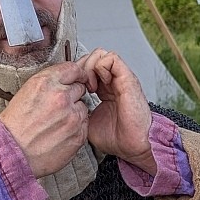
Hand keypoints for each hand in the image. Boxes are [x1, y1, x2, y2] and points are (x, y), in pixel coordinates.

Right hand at [0, 61, 89, 177]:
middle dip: (72, 96)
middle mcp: (61, 97)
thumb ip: (49, 83)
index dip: (76, 74)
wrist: (11, 152)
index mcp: (46, 83)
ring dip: (74, 113)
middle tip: (57, 108)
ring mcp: (72, 117)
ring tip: (56, 124)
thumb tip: (66, 79)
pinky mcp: (78, 135)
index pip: (73, 69)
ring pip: (83, 108)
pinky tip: (59, 134)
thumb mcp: (26, 93)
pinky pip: (84, 126)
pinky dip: (75, 129)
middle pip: (80, 88)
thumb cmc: (15, 125)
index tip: (78, 78)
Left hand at [78, 48, 154, 172]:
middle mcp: (113, 82)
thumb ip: (79, 109)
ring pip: (101, 54)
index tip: (73, 91)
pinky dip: (100, 67)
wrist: (132, 145)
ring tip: (89, 85)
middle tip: (79, 86)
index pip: (87, 69)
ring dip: (90, 67)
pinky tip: (97, 85)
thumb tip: (66, 104)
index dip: (76, 75)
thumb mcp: (88, 122)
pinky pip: (111, 58)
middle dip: (81, 69)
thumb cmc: (116, 138)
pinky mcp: (127, 78)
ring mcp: (120, 79)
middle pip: (92, 58)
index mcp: (105, 90)